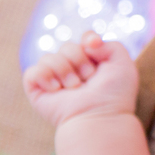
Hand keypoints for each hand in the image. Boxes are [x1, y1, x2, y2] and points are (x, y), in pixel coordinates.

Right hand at [23, 32, 138, 127]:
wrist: (100, 116)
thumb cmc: (114, 94)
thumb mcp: (123, 64)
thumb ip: (111, 44)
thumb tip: (87, 42)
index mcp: (92, 64)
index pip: (84, 39)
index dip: (88, 39)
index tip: (94, 45)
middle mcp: (72, 71)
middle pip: (67, 46)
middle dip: (79, 59)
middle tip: (88, 78)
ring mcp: (54, 80)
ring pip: (49, 57)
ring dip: (64, 70)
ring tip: (74, 87)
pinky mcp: (38, 91)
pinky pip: (32, 72)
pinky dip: (45, 77)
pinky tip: (56, 88)